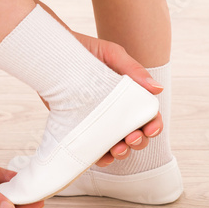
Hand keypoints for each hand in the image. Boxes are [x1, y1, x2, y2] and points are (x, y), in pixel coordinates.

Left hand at [39, 32, 163, 166]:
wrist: (51, 55)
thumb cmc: (84, 50)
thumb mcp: (111, 54)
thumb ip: (133, 69)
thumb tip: (157, 89)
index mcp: (130, 94)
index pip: (148, 115)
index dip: (153, 125)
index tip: (150, 129)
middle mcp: (117, 110)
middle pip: (136, 135)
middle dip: (138, 141)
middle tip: (131, 138)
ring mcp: (99, 121)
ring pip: (117, 145)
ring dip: (122, 152)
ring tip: (117, 150)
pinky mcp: (81, 127)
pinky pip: (94, 148)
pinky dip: (100, 156)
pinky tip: (101, 157)